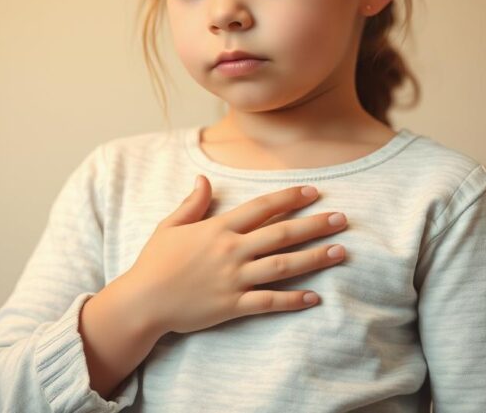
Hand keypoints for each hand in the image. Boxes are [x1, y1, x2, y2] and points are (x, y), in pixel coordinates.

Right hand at [121, 175, 347, 335]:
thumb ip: (192, 203)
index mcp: (218, 229)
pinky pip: (269, 302)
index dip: (289, 198)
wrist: (142, 301)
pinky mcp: (233, 305)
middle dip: (314, 225)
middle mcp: (231, 251)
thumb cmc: (154, 263)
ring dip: (314, 258)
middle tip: (342, 219)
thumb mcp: (170, 226)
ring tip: (340, 251)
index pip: (262, 208)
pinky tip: (315, 297)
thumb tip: (204, 179)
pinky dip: (293, 300)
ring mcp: (234, 279)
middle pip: (281, 234)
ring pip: (283, 266)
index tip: (313, 192)